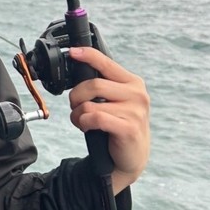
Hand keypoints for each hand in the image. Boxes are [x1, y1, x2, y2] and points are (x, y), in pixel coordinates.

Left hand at [67, 46, 150, 193]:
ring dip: (77, 114)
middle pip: (93, 84)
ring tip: (82, 121)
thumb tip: (79, 67)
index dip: (88, 55)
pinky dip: (84, 123)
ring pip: (90, 104)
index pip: (107, 63)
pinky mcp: (129, 128)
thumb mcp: (116, 100)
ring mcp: (135, 112)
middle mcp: (137, 94)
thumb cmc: (119, 125)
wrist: (132, 156)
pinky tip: (87, 128)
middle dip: (76, 96)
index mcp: (133, 82)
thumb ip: (104, 85)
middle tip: (75, 107)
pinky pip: (95, 118)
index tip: (72, 52)